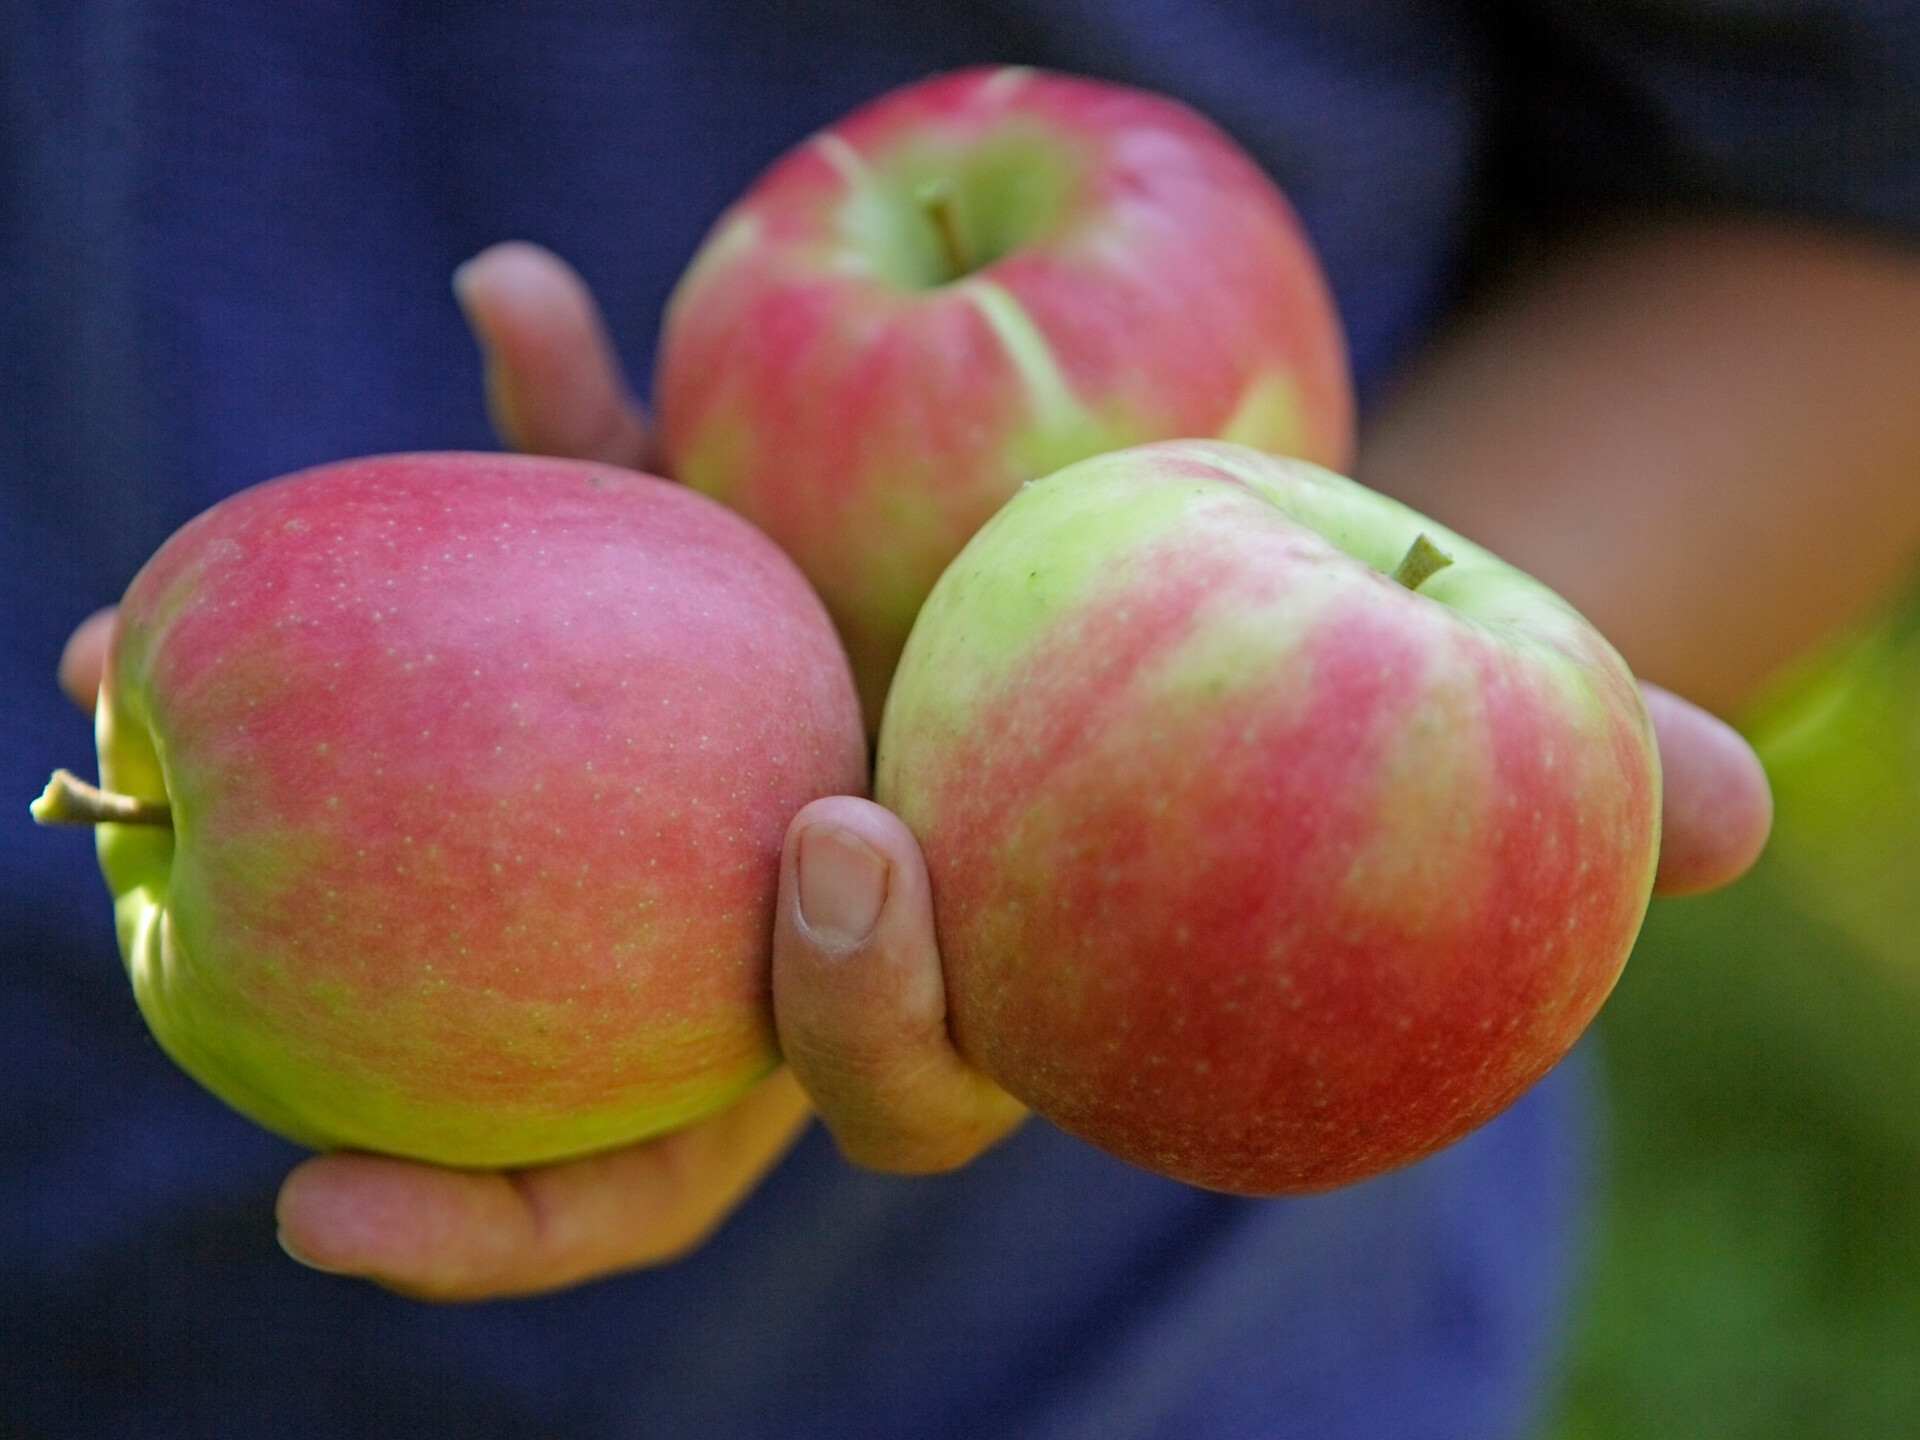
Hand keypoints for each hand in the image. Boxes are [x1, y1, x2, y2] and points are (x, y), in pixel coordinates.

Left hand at [57, 243, 1767, 1298]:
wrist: (1200, 585)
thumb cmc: (1310, 678)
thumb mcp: (1423, 711)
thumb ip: (1557, 776)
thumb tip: (1742, 826)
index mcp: (957, 987)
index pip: (872, 1082)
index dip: (853, 1018)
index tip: (844, 862)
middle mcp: (787, 948)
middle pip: (615, 1115)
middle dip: (496, 1171)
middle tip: (341, 1175)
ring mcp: (687, 826)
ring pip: (501, 870)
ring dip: (360, 760)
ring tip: (165, 658)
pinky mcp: (655, 672)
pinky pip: (563, 583)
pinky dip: (532, 442)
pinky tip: (523, 294)